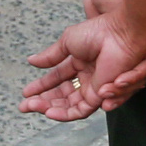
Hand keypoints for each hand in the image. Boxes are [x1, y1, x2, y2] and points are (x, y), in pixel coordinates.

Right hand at [20, 11, 145, 122]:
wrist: (120, 34)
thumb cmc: (98, 32)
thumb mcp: (68, 42)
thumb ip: (51, 56)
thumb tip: (31, 61)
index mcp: (79, 64)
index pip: (57, 80)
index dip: (41, 87)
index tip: (25, 94)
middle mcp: (87, 78)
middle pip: (62, 97)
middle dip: (43, 103)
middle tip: (26, 106)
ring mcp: (94, 87)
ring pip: (70, 107)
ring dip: (52, 110)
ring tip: (38, 109)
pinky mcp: (101, 95)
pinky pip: (83, 110)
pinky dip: (67, 113)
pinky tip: (52, 111)